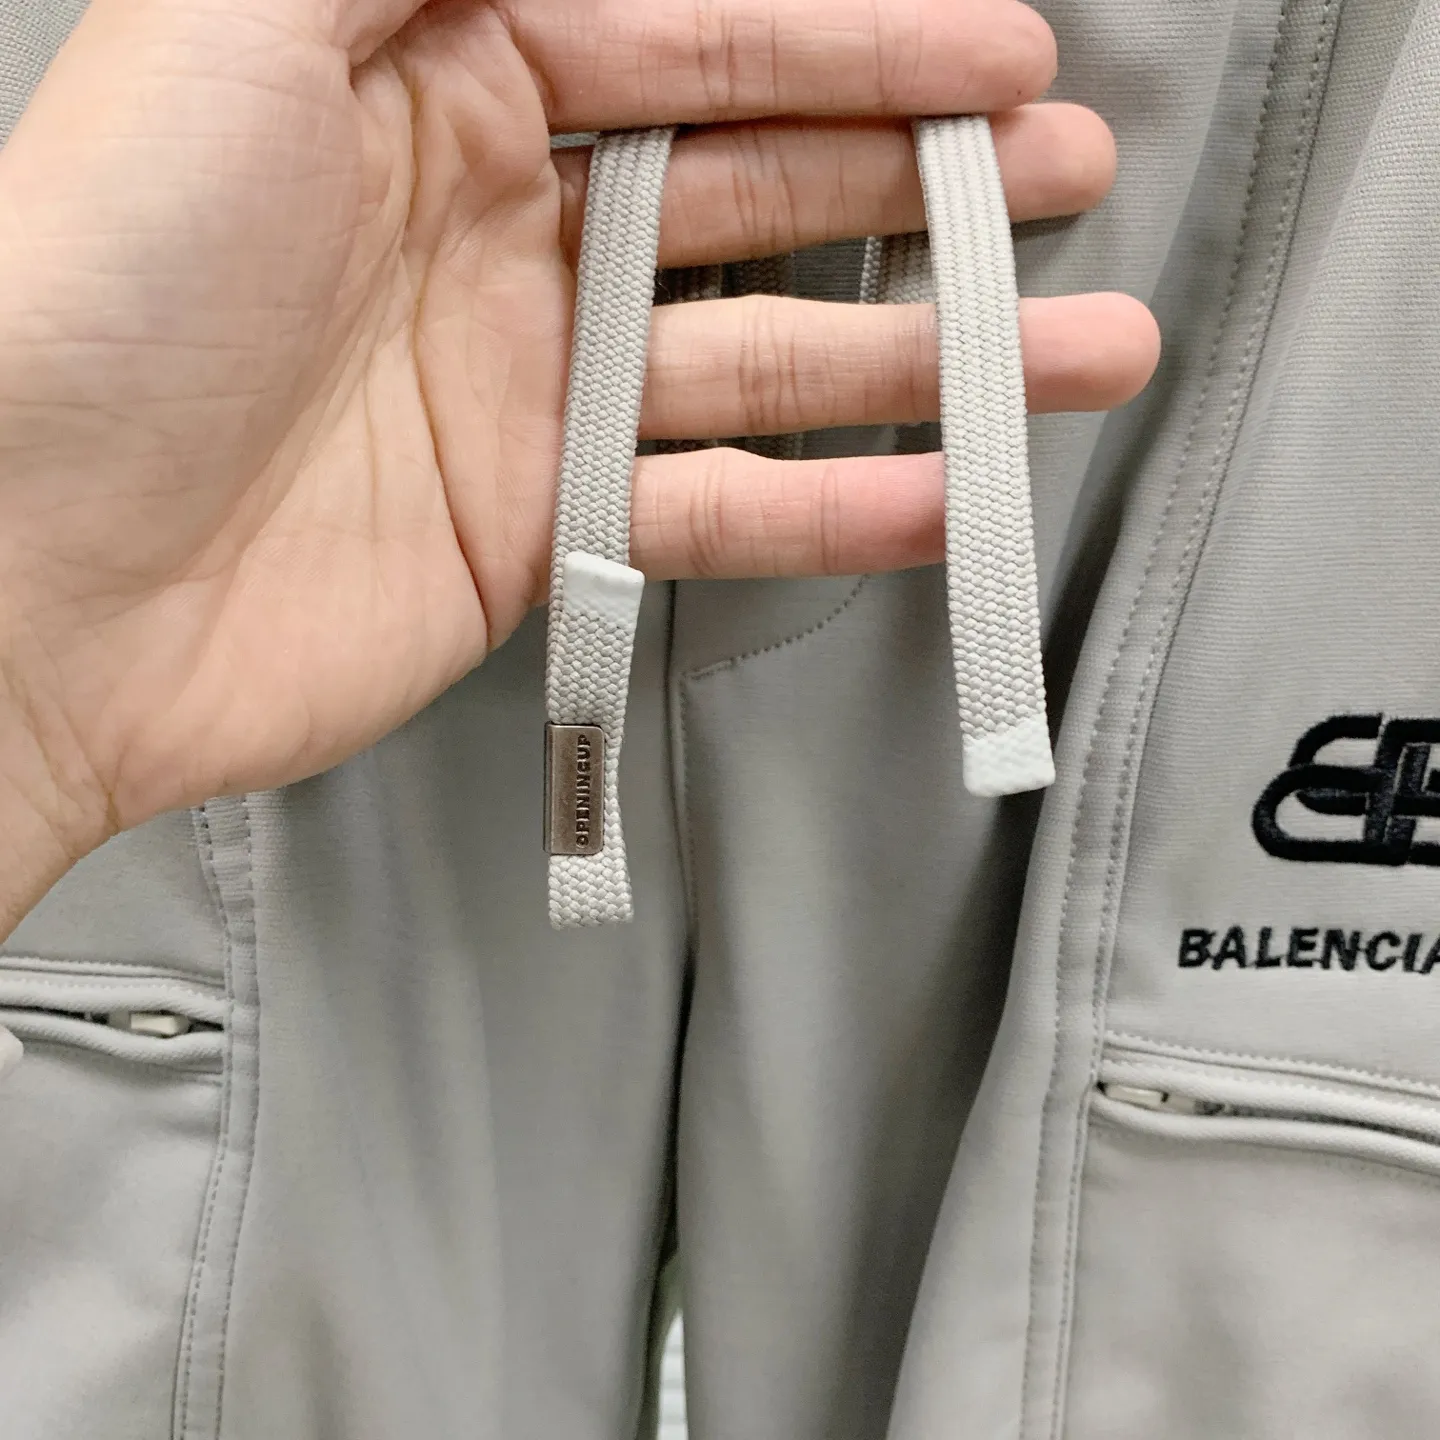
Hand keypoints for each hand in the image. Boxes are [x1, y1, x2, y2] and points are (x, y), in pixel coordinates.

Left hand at [0, 0, 1156, 907]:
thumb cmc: (97, 296)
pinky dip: (833, 509)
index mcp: (432, 84)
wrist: (27, 583)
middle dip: (919, 181)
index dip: (850, 36)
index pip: (686, 38)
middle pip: (752, 189)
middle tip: (1062, 185)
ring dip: (927, 359)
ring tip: (1074, 356)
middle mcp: (493, 231)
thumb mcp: (237, 29)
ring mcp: (527, 393)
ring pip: (767, 356)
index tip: (998, 52)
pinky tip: (945, 499)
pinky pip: (715, 509)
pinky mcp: (539, 532)